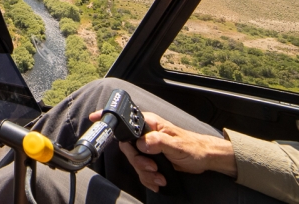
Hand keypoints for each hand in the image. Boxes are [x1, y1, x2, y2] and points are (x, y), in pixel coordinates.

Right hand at [88, 110, 236, 191]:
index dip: (109, 120)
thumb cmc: (193, 147)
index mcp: (149, 124)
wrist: (204, 159)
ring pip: (134, 162)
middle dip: (138, 162)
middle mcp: (145, 134)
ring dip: (146, 173)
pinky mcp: (150, 159)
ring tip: (160, 176)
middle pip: (127, 148)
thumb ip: (158, 142)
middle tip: (152, 167)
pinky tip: (158, 180)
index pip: (125, 121)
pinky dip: (148, 179)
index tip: (94, 118)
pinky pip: (141, 171)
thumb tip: (142, 143)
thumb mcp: (176, 144)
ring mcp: (147, 147)